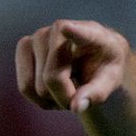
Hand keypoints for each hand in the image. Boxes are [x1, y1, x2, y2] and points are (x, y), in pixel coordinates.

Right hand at [15, 20, 129, 113]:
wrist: (94, 58)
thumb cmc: (105, 68)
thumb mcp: (110, 81)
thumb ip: (96, 93)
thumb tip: (76, 107)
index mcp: (94, 35)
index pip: (81, 33)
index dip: (74, 32)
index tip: (67, 28)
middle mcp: (62, 29)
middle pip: (52, 77)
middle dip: (65, 96)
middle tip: (80, 96)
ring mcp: (39, 36)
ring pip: (34, 85)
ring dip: (52, 99)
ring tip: (69, 91)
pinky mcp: (24, 46)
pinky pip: (25, 87)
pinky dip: (39, 98)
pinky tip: (54, 90)